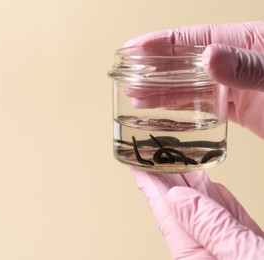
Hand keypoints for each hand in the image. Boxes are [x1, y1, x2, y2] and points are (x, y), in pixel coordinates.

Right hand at [124, 22, 263, 137]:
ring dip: (162, 91)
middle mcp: (234, 62)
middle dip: (154, 70)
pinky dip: (180, 105)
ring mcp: (235, 85)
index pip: (193, 38)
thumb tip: (209, 56)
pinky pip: (201, 103)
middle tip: (129, 78)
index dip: (160, 43)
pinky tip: (162, 107)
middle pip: (185, 63)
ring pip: (190, 85)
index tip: (133, 48)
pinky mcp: (237, 107)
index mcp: (245, 42)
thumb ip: (246, 66)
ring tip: (136, 97)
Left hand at [132, 170, 263, 258]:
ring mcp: (224, 249)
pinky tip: (206, 184)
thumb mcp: (245, 258)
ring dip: (188, 182)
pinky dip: (215, 197)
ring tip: (175, 159)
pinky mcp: (245, 247)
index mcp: (195, 257)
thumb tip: (174, 197)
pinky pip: (226, 218)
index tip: (135, 164)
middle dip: (165, 177)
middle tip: (154, 152)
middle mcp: (204, 252)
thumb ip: (209, 228)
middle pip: (179, 207)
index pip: (166, 213)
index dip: (150, 185)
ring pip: (203, 208)